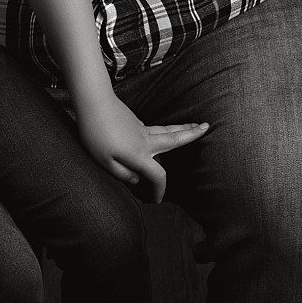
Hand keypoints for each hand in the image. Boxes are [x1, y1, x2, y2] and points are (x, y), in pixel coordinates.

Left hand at [75, 95, 209, 204]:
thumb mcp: (104, 162)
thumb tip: (137, 179)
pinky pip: (156, 129)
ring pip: (168, 131)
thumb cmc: (95, 134)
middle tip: (207, 128)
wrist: (94, 101)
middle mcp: (146, 140)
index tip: (156, 200)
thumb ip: (123, 174)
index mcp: (139, 154)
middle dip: (192, 135)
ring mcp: (142, 129)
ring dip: (184, 128)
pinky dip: (167, 130)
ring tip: (198, 125)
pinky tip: (166, 131)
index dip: (159, 190)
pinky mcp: (136, 122)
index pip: (158, 176)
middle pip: (175, 139)